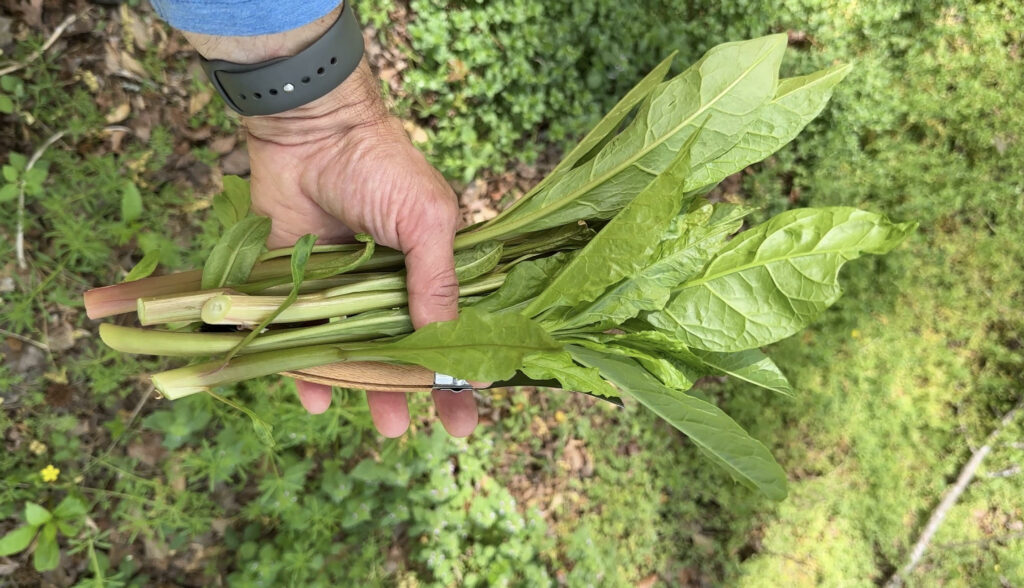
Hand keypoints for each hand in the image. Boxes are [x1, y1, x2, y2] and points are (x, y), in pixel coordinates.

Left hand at [241, 62, 477, 437]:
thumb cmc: (381, 167)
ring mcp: (343, 288)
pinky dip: (305, 369)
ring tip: (383, 428)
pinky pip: (300, 337)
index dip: (460, 375)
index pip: (452, 330)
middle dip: (411, 392)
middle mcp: (389, 284)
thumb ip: (438, 285)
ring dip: (366, 389)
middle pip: (402, 351)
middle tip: (417, 434)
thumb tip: (452, 346)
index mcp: (430, 268)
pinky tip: (314, 398)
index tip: (465, 418)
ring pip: (354, 352)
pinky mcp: (296, 285)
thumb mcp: (427, 223)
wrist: (309, 131)